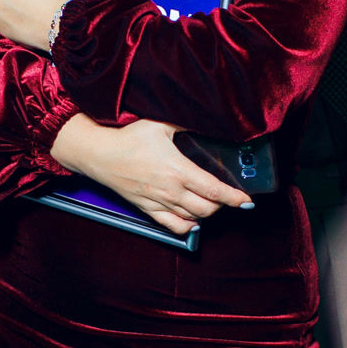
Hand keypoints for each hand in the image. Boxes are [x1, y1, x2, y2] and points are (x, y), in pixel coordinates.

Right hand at [51, 116, 253, 236]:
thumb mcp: (159, 124)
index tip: (247, 200)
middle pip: (207, 209)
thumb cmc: (128, 137)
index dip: (235, 198)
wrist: (99, 154)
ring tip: (212, 205)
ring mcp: (159, 202)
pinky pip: (172, 226)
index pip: (215, 190)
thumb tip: (203, 120)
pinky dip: (187, 227)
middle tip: (228, 197)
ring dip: (207, 214)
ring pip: (192, 219)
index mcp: (178, 170)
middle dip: (222, 205)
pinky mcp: (147, 209)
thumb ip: (184, 125)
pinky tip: (193, 221)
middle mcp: (171, 190)